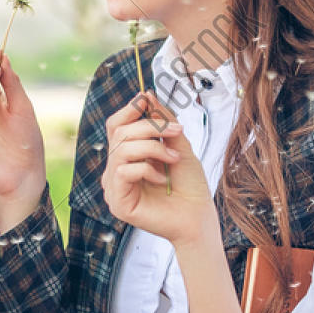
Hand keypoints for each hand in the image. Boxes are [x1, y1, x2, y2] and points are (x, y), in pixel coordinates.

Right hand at [101, 92, 215, 246]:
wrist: (199, 217)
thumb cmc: (189, 185)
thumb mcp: (178, 145)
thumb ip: (162, 122)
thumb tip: (146, 95)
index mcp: (128, 156)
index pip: (116, 125)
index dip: (129, 109)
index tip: (148, 100)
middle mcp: (116, 170)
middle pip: (118, 133)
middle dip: (149, 127)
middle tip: (177, 131)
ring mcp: (114, 187)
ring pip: (121, 150)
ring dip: (152, 147)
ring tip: (174, 157)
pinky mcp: (117, 202)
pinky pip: (123, 171)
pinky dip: (146, 169)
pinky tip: (162, 179)